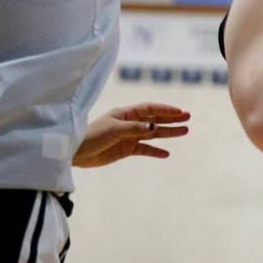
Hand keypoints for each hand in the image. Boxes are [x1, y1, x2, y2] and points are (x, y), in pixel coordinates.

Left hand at [73, 103, 189, 167]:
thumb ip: (134, 128)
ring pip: (153, 133)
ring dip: (168, 133)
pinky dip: (155, 151)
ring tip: (185, 131)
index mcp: (126, 113)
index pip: (150, 109)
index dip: (165, 109)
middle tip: (188, 118)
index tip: (179, 112)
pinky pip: (144, 149)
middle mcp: (130, 123)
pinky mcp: (126, 149)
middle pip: (155, 119)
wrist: (75, 153)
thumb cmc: (92, 136)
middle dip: (171, 118)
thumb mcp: (114, 130)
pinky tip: (166, 153)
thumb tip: (154, 126)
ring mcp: (129, 136)